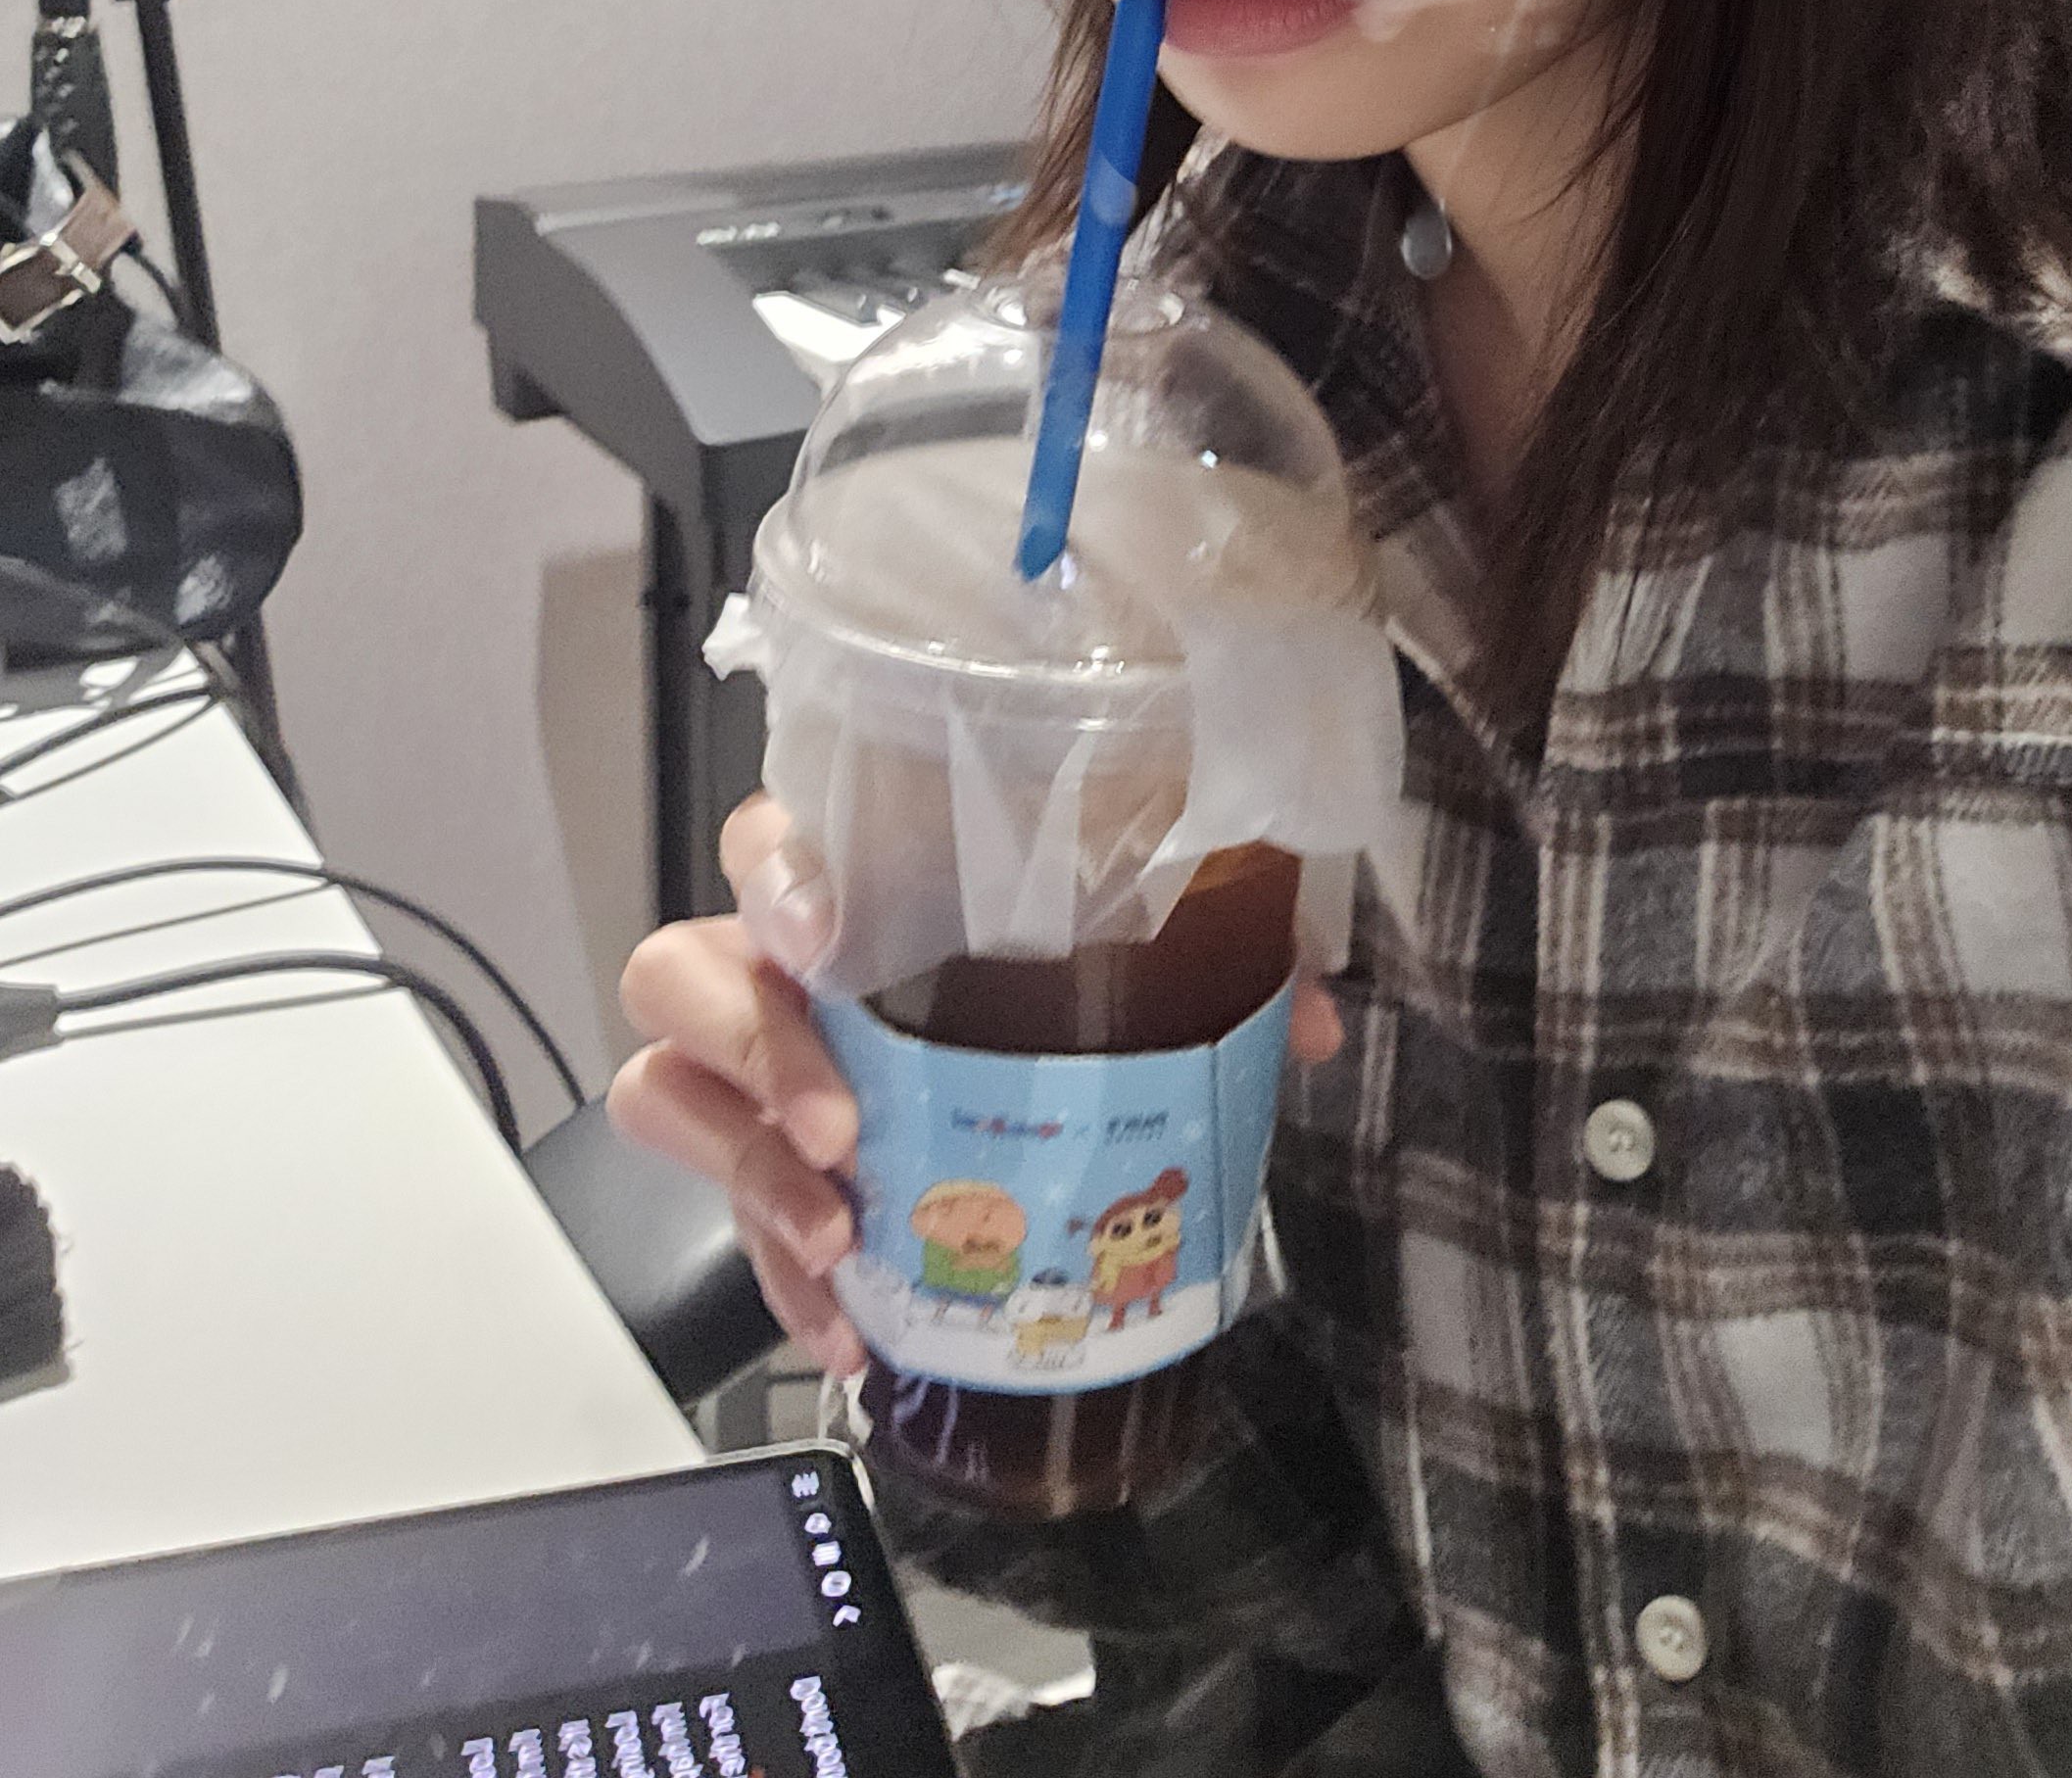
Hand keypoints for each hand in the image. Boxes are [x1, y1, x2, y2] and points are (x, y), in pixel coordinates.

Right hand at [609, 794, 1346, 1374]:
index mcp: (861, 878)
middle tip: (843, 1129)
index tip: (824, 936)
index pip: (767, 836)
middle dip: (752, 1051)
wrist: (1018, 1094)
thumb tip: (1308, 1023)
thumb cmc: (1054, 973)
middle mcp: (778, 964)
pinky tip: (849, 1327)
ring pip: (670, 1095)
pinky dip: (780, 1281)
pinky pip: (723, 1221)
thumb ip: (1227, 956)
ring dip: (749, 1176)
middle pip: (681, 973)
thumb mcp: (1143, 948)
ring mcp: (754, 1071)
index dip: (776, 877)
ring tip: (840, 1243)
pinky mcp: (764, 1175)